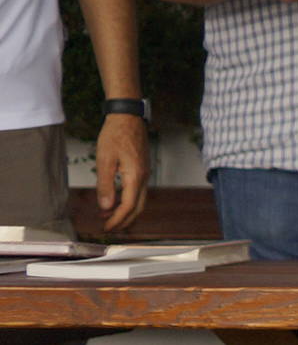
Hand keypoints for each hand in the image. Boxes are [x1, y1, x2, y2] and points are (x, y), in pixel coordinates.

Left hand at [93, 113, 150, 231]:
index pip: (128, 206)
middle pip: (138, 207)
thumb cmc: (115, 135)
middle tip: (109, 228)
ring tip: (107, 216)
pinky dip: (127, 200)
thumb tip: (105, 206)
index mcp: (135, 176)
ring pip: (139, 199)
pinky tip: (114, 198)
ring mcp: (145, 172)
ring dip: (125, 211)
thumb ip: (105, 185)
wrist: (128, 117)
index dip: (117, 220)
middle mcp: (144, 177)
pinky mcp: (142, 168)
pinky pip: (138, 190)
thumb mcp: (105, 160)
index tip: (106, 228)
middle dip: (124, 220)